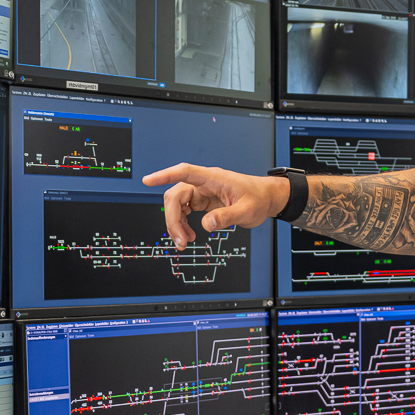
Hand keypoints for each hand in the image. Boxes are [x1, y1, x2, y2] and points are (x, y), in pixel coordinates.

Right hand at [143, 164, 287, 248]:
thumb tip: (206, 225)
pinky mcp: (202, 200)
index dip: (165, 175)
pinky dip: (182, 224)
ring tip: (185, 242)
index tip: (148, 180)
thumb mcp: (246, 211)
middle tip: (181, 242)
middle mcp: (204, 183)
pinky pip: (183, 210)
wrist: (265, 199)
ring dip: (175, 224)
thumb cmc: (258, 199)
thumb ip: (226, 217)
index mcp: (213, 179)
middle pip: (175, 196)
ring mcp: (201, 192)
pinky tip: (189, 235)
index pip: (185, 172)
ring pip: (176, 205)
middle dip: (173, 220)